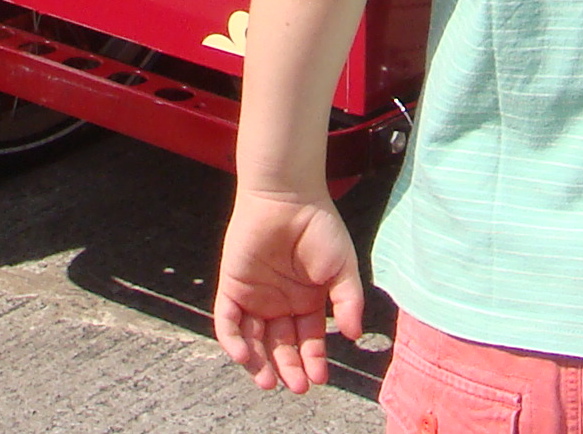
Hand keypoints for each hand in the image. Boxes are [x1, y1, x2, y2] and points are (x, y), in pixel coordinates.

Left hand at [212, 185, 365, 392]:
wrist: (287, 196)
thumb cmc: (319, 227)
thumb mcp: (343, 267)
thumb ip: (348, 301)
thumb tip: (354, 336)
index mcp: (307, 301)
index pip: (308, 340)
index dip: (313, 360)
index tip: (319, 378)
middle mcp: (280, 303)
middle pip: (281, 345)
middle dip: (288, 368)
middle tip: (296, 386)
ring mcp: (255, 296)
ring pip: (254, 340)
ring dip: (259, 363)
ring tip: (269, 382)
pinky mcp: (232, 286)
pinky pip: (229, 321)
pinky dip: (234, 341)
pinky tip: (247, 357)